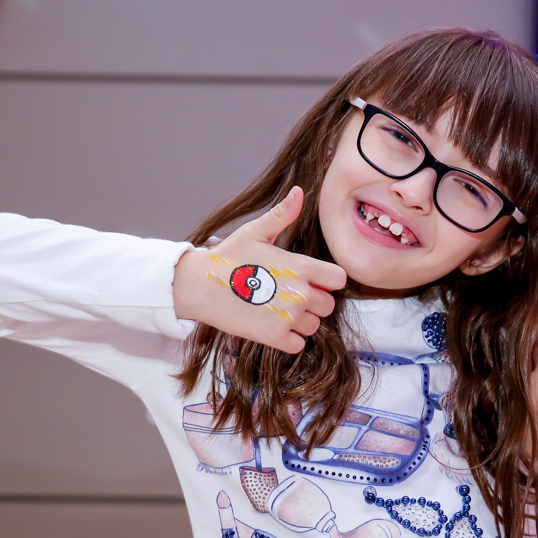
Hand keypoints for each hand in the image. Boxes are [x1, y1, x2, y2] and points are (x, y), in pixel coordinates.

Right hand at [174, 186, 346, 353]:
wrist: (198, 286)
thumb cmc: (228, 258)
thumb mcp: (256, 232)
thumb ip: (283, 215)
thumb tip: (299, 192)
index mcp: (301, 266)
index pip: (338, 280)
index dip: (327, 280)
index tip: (311, 280)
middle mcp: (300, 293)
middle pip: (328, 305)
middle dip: (313, 302)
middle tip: (288, 294)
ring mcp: (288, 317)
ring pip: (314, 326)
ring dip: (301, 321)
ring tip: (277, 308)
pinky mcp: (274, 338)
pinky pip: (298, 344)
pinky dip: (289, 339)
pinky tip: (272, 324)